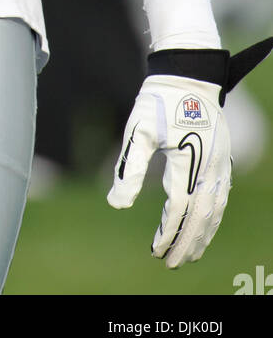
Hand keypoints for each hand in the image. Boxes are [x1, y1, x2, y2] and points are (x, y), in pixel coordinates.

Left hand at [108, 39, 271, 266]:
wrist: (187, 73)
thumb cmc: (157, 100)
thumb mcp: (137, 130)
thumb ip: (129, 168)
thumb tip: (116, 204)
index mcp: (187, 161)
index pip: (179, 209)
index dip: (167, 233)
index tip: (154, 251)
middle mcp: (209, 166)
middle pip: (201, 216)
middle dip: (187, 243)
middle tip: (172, 263)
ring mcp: (220, 162)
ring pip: (216, 209)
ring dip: (204, 234)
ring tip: (189, 254)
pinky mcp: (222, 157)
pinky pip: (221, 195)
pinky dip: (214, 216)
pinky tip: (205, 225)